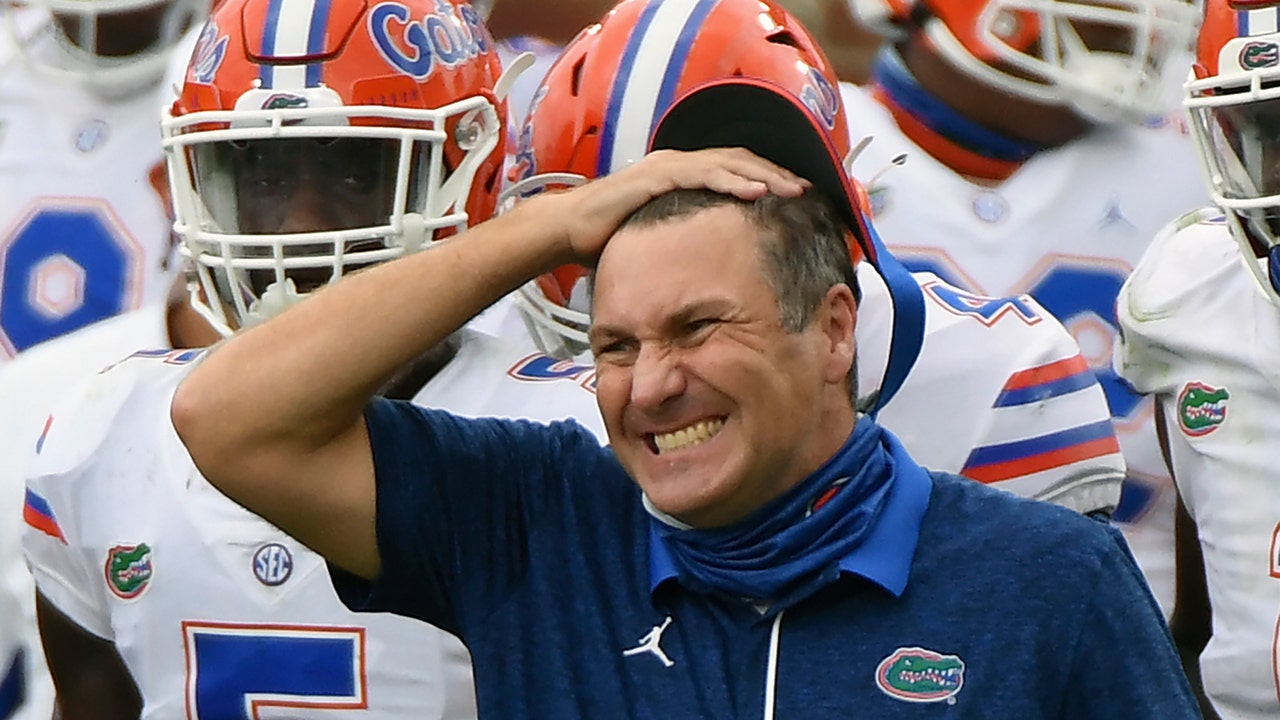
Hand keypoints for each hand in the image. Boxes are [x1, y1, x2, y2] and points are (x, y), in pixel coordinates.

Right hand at [552, 148, 809, 262]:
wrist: (567, 231)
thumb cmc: (610, 237)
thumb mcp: (660, 236)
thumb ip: (687, 237)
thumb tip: (712, 260)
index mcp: (682, 173)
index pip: (735, 168)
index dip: (769, 177)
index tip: (799, 193)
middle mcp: (677, 163)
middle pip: (740, 159)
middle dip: (777, 172)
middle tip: (810, 188)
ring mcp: (666, 167)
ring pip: (727, 163)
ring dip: (763, 175)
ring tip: (793, 189)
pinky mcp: (654, 176)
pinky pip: (701, 175)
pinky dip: (731, 181)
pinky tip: (756, 192)